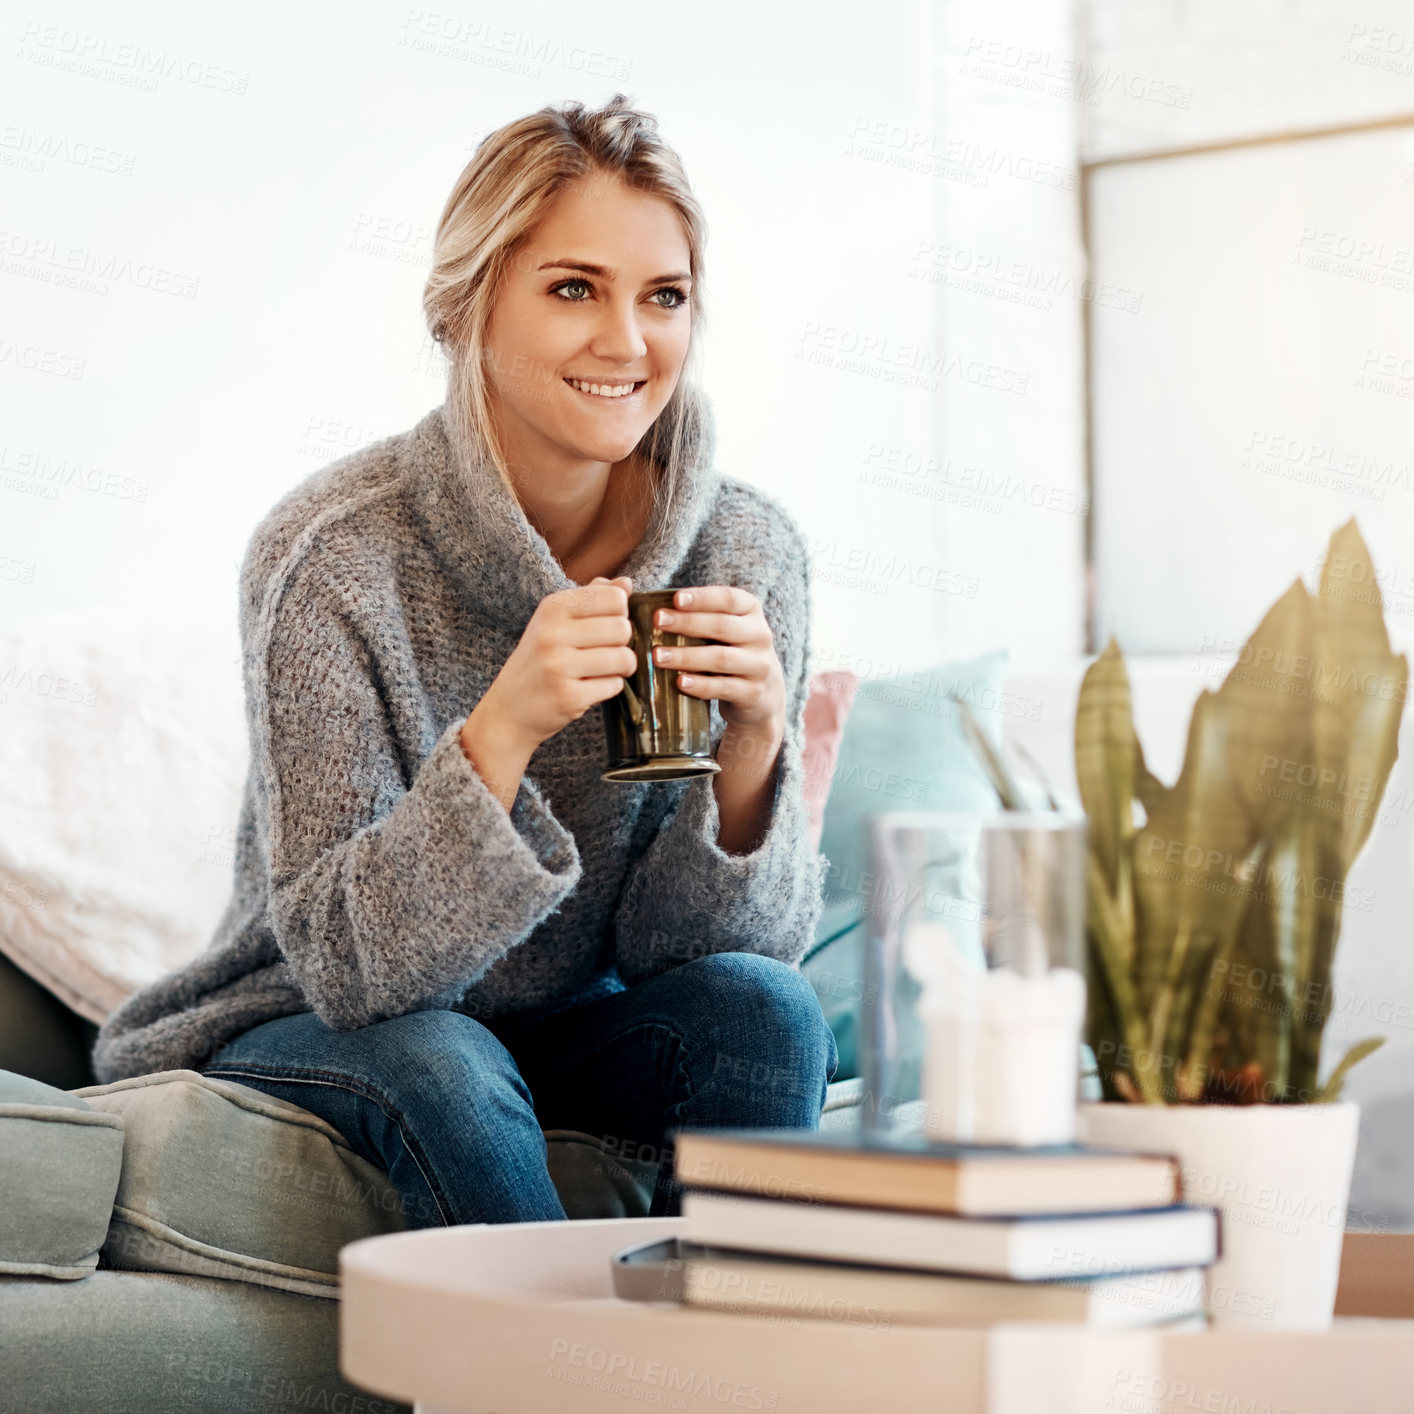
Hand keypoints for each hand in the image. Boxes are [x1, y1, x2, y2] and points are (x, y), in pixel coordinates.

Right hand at [480, 575, 636, 751]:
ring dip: (621, 667)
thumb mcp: (555, 621)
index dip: (619, 614)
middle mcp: (553, 633)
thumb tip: (627, 583)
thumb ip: (592, 598)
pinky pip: (615, 685)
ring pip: (624, 658)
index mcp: (552, 607)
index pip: (615, 598)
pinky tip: (590, 687)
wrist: (509, 709)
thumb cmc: (538, 660)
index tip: (605, 625)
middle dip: (623, 642)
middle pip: (623, 628)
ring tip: (602, 670)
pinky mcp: (569, 697)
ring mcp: (560, 666)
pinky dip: (609, 688)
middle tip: (606, 651)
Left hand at [650, 586, 784, 739]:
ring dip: (687, 656)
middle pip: (722, 626)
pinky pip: (724, 687)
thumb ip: (701, 616)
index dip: (702, 598)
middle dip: (687, 622)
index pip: (728, 599)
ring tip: (658, 656)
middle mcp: (760, 635)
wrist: (764, 693)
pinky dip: (700, 685)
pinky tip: (680, 681)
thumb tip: (655, 609)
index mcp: (751, 611)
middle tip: (657, 621)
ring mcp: (759, 665)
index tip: (675, 599)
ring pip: (721, 658)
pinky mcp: (753, 692)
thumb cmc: (732, 650)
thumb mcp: (726, 629)